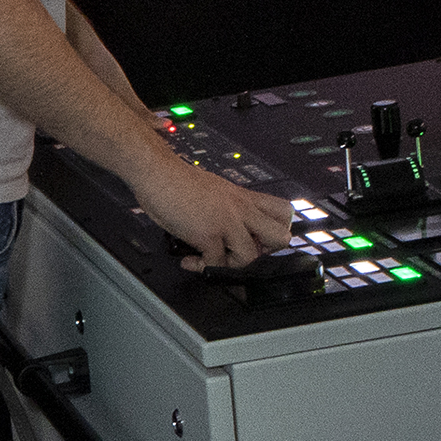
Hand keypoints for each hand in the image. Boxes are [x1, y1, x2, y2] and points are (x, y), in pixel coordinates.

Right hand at [129, 156, 292, 271]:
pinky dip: (202, 268)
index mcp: (244, 196)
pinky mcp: (208, 234)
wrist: (156, 171)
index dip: (276, 230)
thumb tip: (226, 227)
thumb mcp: (215, 189)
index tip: (257, 239)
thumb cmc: (176, 180)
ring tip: (212, 260)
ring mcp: (226, 221)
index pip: (284, 212)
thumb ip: (227, 207)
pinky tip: (190, 261)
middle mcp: (241, 208)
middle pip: (281, 236)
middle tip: (243, 251)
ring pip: (251, 256)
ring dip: (231, 265)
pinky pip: (215, 263)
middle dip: (266, 251)